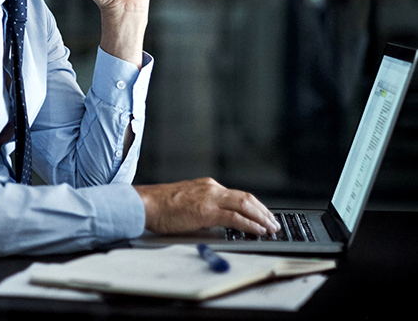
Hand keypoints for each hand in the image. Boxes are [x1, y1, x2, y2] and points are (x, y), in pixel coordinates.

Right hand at [134, 178, 280, 235]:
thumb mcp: (187, 202)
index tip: (263, 215)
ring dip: (261, 217)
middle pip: (246, 198)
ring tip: (270, 228)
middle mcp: (212, 188)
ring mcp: (210, 198)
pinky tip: (257, 231)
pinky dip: (250, 224)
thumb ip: (203, 208)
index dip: (254, 206)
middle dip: (263, 211)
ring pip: (245, 205)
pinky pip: (235, 218)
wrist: (145, 203)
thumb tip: (215, 222)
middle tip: (273, 222)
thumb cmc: (160, 206)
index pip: (238, 195)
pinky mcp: (207, 211)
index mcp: (207, 186)